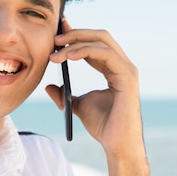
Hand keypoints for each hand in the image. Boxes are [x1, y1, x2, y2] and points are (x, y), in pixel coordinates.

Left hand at [46, 18, 149, 175]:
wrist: (116, 144)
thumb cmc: (103, 126)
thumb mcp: (77, 105)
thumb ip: (65, 94)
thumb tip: (49, 86)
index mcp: (113, 68)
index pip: (94, 43)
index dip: (76, 35)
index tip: (57, 30)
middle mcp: (122, 65)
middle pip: (99, 36)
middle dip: (75, 33)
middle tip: (54, 38)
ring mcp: (127, 69)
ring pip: (101, 41)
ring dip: (76, 42)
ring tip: (56, 51)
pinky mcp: (127, 76)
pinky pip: (105, 54)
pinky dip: (85, 51)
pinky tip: (68, 57)